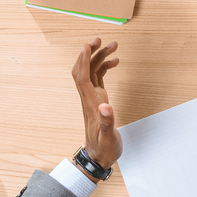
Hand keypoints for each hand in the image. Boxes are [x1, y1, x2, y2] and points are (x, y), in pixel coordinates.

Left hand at [72, 38, 120, 168]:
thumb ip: (107, 122)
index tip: (87, 46)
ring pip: (91, 72)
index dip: (83, 61)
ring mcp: (92, 98)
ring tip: (113, 46)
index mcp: (90, 104)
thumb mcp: (107, 138)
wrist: (98, 157)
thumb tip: (106, 107)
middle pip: (83, 70)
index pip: (82, 78)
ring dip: (99, 57)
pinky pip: (98, 78)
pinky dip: (104, 67)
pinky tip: (114, 62)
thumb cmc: (103, 149)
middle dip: (89, 53)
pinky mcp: (98, 100)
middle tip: (100, 39)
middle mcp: (88, 98)